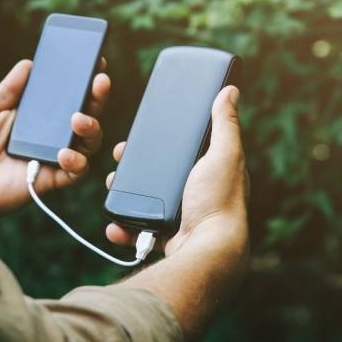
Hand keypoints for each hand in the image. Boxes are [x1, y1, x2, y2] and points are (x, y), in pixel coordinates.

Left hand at [0, 59, 109, 225]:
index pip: (68, 94)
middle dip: (97, 96)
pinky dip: (76, 161)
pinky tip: (63, 153)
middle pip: (86, 113)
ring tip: (78, 118)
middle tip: (99, 81)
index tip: (95, 62)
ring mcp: (55, 156)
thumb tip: (29, 64)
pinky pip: (77, 171)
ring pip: (89, 141)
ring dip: (91, 127)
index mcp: (39, 115)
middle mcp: (52, 133)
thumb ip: (9, 89)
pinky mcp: (53, 178)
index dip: (84, 79)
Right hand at [105, 85, 249, 256]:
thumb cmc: (220, 201)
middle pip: (159, 175)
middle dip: (134, 167)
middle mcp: (198, 194)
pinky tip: (115, 223)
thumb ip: (225, 124)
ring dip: (125, 195)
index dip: (163, 141)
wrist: (208, 250)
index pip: (184, 151)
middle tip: (119, 158)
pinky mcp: (167, 238)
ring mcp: (182, 217)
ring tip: (111, 186)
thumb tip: (230, 90)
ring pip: (145, 201)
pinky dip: (124, 228)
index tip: (140, 133)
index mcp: (212, 173)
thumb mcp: (224, 154)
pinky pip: (138, 231)